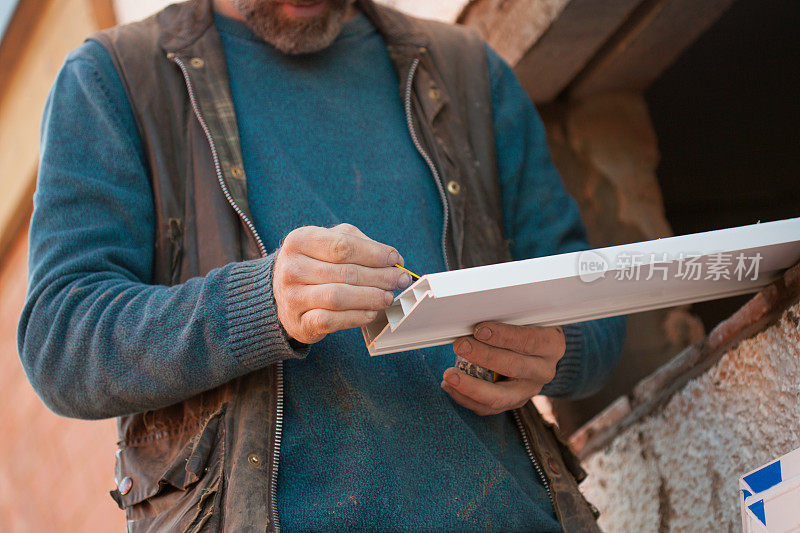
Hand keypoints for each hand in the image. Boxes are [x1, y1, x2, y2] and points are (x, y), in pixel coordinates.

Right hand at [272, 223, 411, 343]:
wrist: (282, 295)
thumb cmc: (314, 264)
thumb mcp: (330, 242)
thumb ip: (360, 244)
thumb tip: (393, 259)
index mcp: (299, 240)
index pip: (343, 246)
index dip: (374, 253)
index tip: (395, 259)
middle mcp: (291, 268)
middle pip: (345, 272)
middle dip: (380, 277)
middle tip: (400, 280)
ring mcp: (292, 296)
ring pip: (339, 297)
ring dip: (371, 297)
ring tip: (388, 297)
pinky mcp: (299, 322)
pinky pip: (333, 320)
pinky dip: (357, 317)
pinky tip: (371, 312)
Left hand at [441, 322, 565, 414]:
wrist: (537, 352)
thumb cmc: (525, 329)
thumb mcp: (525, 318)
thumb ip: (506, 316)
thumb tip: (476, 311)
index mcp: (551, 345)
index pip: (528, 340)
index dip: (503, 336)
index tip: (479, 330)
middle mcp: (544, 371)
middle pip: (513, 367)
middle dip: (483, 356)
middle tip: (460, 345)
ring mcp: (529, 391)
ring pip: (499, 396)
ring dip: (470, 386)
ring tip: (449, 375)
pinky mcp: (513, 403)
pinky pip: (487, 408)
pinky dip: (465, 398)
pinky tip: (450, 386)